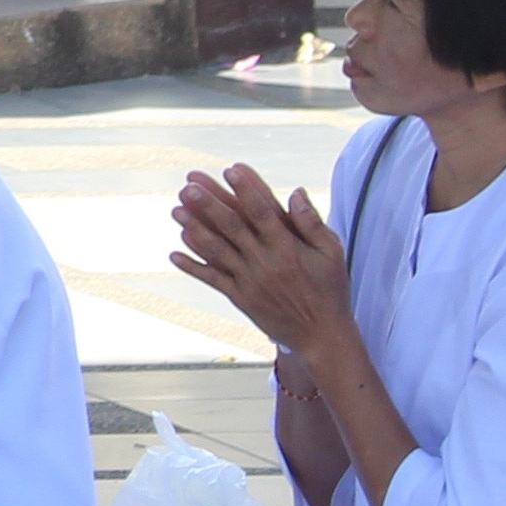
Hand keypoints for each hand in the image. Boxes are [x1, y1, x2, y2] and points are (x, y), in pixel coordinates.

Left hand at [168, 165, 354, 356]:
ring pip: (217, 251)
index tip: (231, 169)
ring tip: (176, 210)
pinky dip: (193, 266)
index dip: (246, 190)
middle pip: (232, 228)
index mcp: (288, 247)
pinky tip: (174, 253)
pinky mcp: (240, 298)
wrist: (321, 336)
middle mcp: (265, 262)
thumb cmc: (329, 290)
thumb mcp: (331, 254)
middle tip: (189, 185)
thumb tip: (296, 192)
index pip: (263, 212)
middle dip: (209, 205)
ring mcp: (249, 280)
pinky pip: (212, 279)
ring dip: (194, 229)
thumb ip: (312, 223)